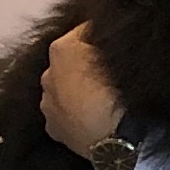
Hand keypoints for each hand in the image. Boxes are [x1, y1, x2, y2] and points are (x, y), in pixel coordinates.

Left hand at [41, 25, 125, 162]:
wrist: (117, 138)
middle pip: (68, 62)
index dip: (99, 35)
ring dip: (75, 90)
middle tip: (107, 74)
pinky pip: (63, 114)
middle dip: (83, 64)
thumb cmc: (122, 89)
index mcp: (62, 48)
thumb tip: (107, 36)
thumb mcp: (123, 53)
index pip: (83, 31)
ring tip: (98, 99)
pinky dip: (73, 113)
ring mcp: (47, 103)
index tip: (113, 42)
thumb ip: (108, 41)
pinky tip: (90, 120)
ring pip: (62, 89)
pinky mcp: (52, 129)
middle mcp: (47, 74)